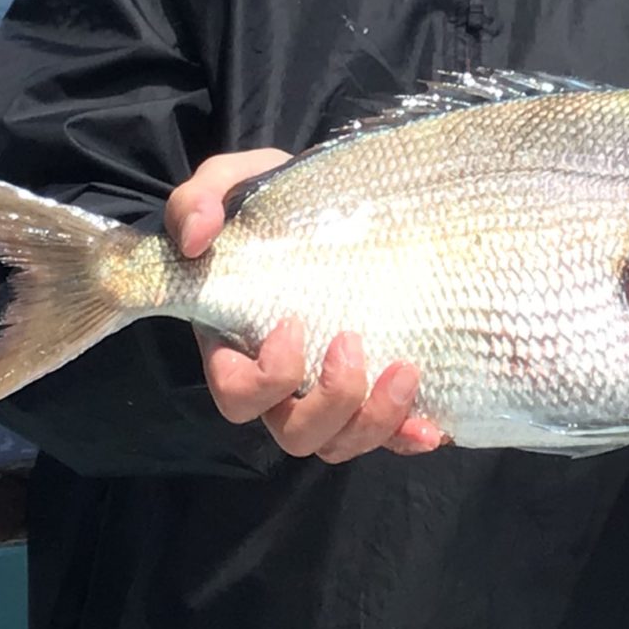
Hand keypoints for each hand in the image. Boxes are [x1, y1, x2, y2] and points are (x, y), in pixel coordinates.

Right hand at [169, 150, 443, 462]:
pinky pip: (390, 435)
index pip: (238, 395)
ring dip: (374, 420)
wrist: (327, 200)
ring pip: (340, 443)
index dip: (266, 378)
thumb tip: (195, 238)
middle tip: (352, 341)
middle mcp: (282, 385)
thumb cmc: (270, 204)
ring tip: (405, 369)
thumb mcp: (228, 185)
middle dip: (329, 402)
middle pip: (295, 433)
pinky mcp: (375, 389)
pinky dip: (408, 436)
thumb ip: (196, 204)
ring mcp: (329, 393)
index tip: (292, 321)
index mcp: (237, 345)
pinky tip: (433, 425)